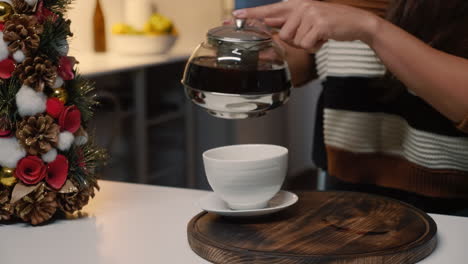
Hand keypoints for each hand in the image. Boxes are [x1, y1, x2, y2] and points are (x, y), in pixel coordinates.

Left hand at [233, 0, 379, 51]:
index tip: (233, 17)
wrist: (356, 22)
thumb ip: (287, 22)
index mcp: (295, 4)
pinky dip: (315, 47)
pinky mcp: (318, 24)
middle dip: (296, 40)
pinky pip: (307, 45)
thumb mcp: (307, 18)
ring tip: (318, 35)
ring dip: (307, 44)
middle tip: (311, 34)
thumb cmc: (329, 24)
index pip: (268, 10)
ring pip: (294, 41)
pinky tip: (324, 39)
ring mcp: (309, 14)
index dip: (250, 15)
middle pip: (282, 34)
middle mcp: (300, 6)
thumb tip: (267, 27)